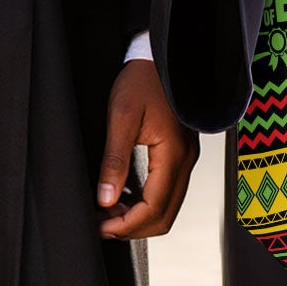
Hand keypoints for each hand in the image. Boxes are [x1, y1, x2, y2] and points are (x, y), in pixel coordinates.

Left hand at [97, 58, 197, 239]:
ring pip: (167, 207)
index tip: (100, 226)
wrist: (159, 58)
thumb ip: (114, 160)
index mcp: (173, 154)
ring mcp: (186, 159)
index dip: (126, 225)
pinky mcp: (181, 155)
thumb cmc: (141, 81)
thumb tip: (105, 200)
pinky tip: (124, 197)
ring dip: (139, 217)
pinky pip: (168, 192)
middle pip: (164, 216)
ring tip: (108, 212)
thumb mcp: (121, 117)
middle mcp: (186, 161)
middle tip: (102, 225)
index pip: (154, 208)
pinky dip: (147, 203)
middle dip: (133, 227)